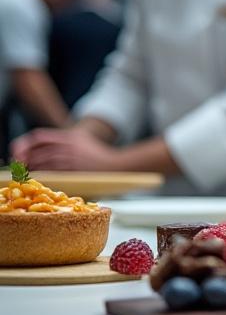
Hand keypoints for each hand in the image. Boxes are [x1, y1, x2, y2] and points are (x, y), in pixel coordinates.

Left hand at [9, 128, 123, 171]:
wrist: (117, 166)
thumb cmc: (99, 156)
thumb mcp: (83, 141)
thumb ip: (65, 142)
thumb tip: (44, 149)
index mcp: (69, 136)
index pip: (40, 136)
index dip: (26, 143)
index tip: (18, 151)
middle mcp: (68, 145)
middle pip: (38, 150)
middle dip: (25, 158)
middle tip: (19, 165)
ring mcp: (70, 157)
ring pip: (42, 162)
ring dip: (31, 168)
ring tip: (26, 173)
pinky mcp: (73, 169)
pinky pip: (51, 172)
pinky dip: (42, 175)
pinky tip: (38, 178)